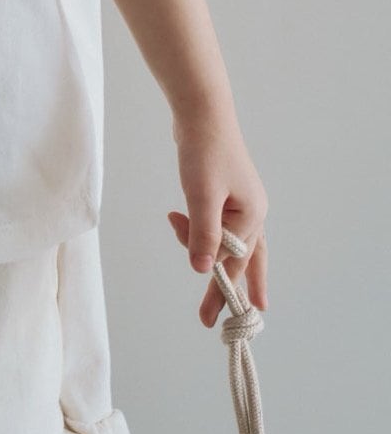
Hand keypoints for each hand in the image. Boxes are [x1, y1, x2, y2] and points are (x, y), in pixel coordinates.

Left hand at [168, 106, 268, 327]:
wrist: (201, 111)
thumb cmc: (204, 151)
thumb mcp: (202, 195)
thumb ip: (203, 234)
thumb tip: (202, 270)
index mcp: (252, 216)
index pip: (233, 263)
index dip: (218, 291)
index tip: (206, 319)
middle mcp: (252, 212)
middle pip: (245, 261)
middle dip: (231, 291)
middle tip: (218, 322)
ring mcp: (240, 202)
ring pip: (234, 244)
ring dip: (216, 261)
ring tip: (215, 286)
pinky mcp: (224, 193)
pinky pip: (217, 224)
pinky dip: (202, 232)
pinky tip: (181, 227)